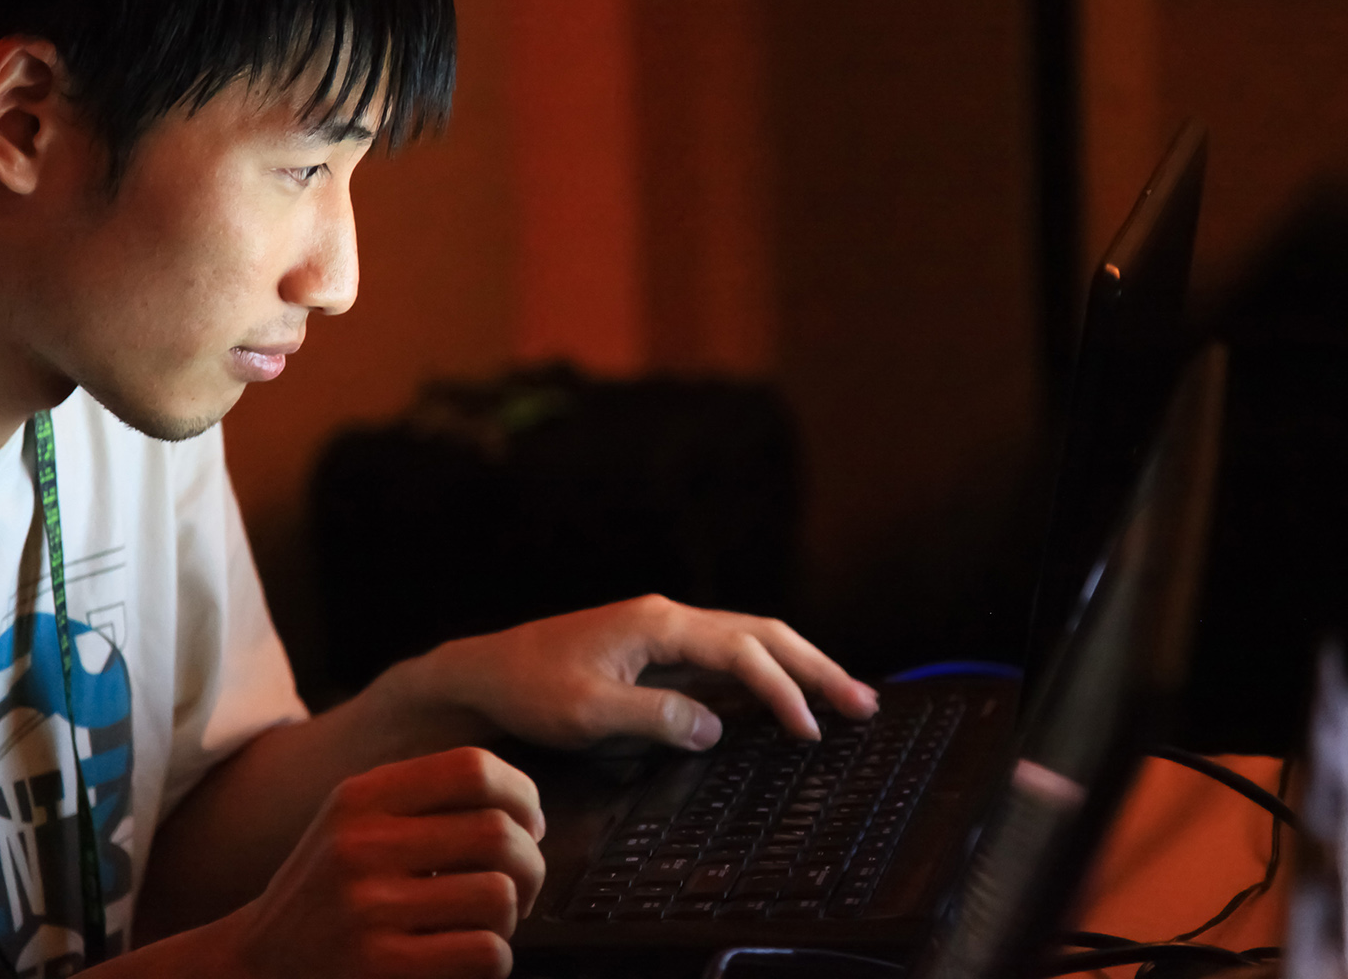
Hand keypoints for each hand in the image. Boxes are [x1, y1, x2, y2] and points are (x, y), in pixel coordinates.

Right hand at [221, 746, 544, 978]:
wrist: (257, 967)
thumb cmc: (327, 896)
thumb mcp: (353, 824)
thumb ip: (426, 802)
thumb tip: (528, 811)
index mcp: (360, 798)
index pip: (471, 768)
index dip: (522, 794)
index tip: (531, 823)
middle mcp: (361, 846)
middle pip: (497, 833)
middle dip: (530, 865)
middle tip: (522, 886)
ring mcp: (368, 910)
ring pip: (499, 896)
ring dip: (510, 918)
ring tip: (484, 924)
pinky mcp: (380, 967)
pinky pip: (485, 953)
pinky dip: (494, 959)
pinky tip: (466, 958)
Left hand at [421, 594, 878, 751]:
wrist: (482, 673)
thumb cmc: (528, 690)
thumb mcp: (587, 714)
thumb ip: (655, 719)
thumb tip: (716, 728)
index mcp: (657, 624)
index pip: (741, 650)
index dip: (782, 690)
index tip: (810, 730)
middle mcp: (668, 617)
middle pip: (762, 633)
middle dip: (816, 667)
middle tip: (864, 704)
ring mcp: (663, 630)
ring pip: (749, 639)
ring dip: (798, 667)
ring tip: (844, 697)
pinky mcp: (655, 649)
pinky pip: (726, 655)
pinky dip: (766, 672)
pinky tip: (785, 693)